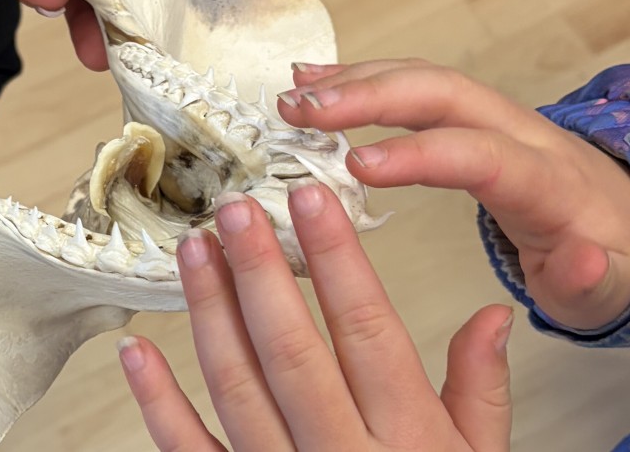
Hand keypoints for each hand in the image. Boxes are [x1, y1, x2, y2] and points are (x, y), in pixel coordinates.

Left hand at [119, 183, 512, 450]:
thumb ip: (481, 390)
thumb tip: (492, 314)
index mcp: (409, 440)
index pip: (369, 331)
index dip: (337, 260)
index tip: (311, 201)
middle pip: (294, 351)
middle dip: (260, 273)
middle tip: (236, 210)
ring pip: (238, 388)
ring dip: (210, 315)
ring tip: (194, 251)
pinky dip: (158, 404)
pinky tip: (137, 352)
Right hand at [278, 60, 629, 331]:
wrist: (626, 218)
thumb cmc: (605, 259)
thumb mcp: (607, 288)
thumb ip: (590, 278)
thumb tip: (578, 261)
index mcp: (548, 180)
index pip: (481, 154)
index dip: (419, 154)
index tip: (357, 166)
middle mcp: (519, 130)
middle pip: (443, 93)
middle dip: (370, 95)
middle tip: (304, 113)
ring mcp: (493, 113)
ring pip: (423, 78)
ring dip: (356, 80)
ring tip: (292, 97)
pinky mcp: (469, 113)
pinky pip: (415, 82)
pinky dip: (363, 77)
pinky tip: (314, 82)